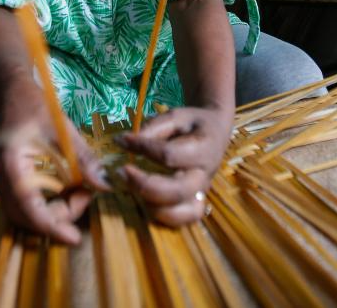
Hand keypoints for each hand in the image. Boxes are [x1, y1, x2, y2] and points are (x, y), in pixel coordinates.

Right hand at [0, 84, 108, 243]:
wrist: (12, 92)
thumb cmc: (35, 106)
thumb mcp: (63, 130)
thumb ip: (82, 160)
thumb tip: (104, 186)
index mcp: (11, 166)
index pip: (30, 210)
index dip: (53, 227)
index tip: (75, 238)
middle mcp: (1, 179)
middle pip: (27, 218)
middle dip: (58, 217)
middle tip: (86, 197)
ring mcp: (2, 181)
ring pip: (27, 213)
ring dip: (55, 210)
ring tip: (80, 190)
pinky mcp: (9, 180)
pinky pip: (28, 203)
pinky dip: (49, 202)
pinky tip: (69, 187)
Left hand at [115, 106, 232, 225]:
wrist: (214, 132)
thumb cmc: (192, 124)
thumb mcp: (175, 116)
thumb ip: (153, 128)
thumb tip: (126, 142)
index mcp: (204, 148)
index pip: (170, 155)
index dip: (143, 148)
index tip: (122, 139)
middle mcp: (204, 175)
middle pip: (177, 191)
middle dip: (145, 184)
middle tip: (122, 171)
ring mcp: (201, 192)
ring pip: (182, 213)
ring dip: (152, 204)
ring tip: (132, 186)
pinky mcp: (195, 203)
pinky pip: (182, 220)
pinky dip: (162, 216)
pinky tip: (145, 199)